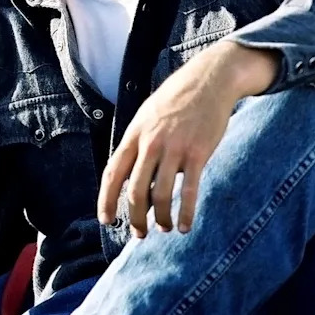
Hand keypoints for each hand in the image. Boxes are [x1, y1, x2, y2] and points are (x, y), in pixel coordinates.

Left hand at [97, 41, 277, 237]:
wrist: (208, 80)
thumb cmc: (176, 100)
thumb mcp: (147, 116)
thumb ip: (138, 144)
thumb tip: (133, 177)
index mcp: (134, 134)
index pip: (113, 173)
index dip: (107, 200)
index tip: (106, 220)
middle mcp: (151, 143)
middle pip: (135, 190)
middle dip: (135, 217)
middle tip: (138, 233)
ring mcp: (174, 148)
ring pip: (161, 194)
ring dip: (161, 218)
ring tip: (163, 228)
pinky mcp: (198, 153)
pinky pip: (189, 190)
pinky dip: (185, 213)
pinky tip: (184, 226)